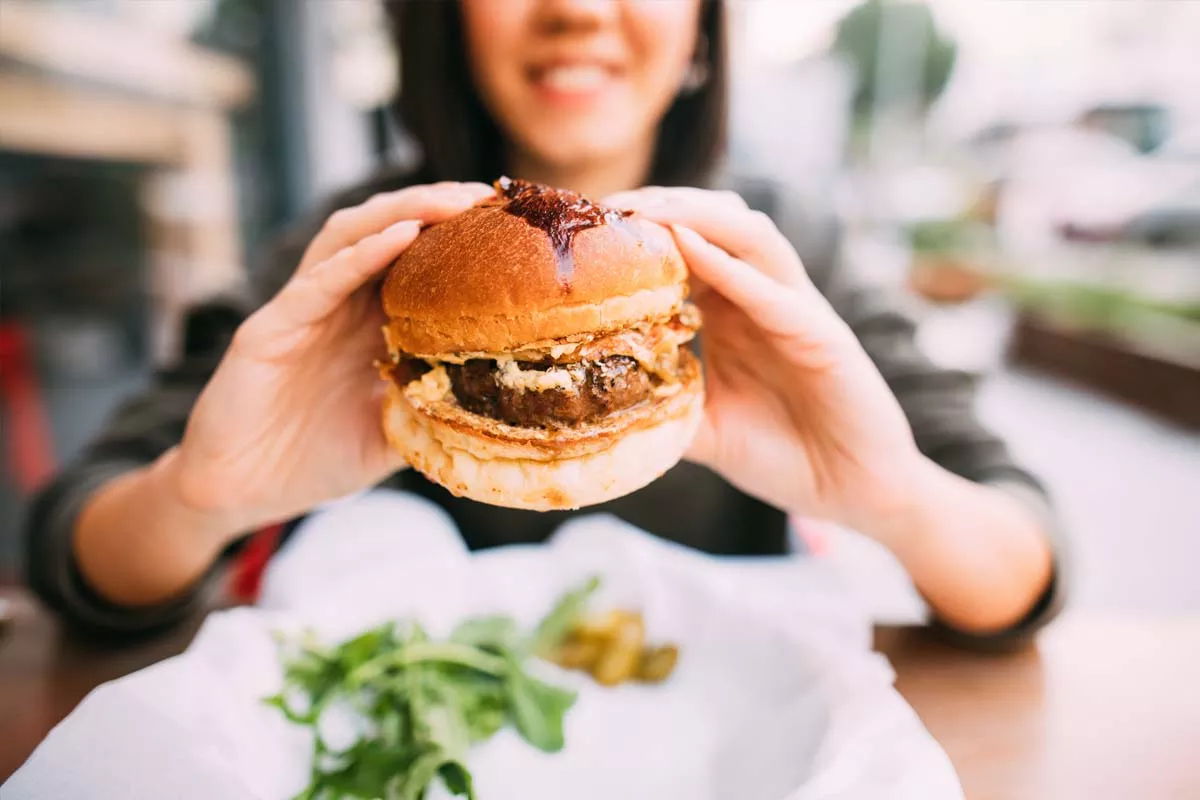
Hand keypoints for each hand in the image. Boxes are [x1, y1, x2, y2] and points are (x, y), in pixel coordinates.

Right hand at [172, 182, 494, 536]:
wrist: (240, 494)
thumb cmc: (312, 461)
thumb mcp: (391, 434)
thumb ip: (432, 411)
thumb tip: (499, 407)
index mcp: (367, 324)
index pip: (416, 262)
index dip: (458, 239)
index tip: (509, 225)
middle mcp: (336, 305)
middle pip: (386, 232)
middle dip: (435, 207)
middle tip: (487, 196)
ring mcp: (301, 311)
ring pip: (350, 238)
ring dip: (401, 213)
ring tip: (449, 201)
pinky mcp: (269, 328)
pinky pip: (317, 282)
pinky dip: (358, 256)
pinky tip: (398, 237)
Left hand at [603, 188, 923, 535]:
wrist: (853, 493)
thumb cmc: (784, 456)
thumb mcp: (705, 430)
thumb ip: (663, 408)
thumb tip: (596, 409)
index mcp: (735, 313)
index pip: (687, 248)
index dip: (641, 231)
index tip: (586, 229)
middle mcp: (765, 298)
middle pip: (716, 223)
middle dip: (660, 205)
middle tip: (604, 206)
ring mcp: (798, 311)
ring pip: (750, 235)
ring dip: (694, 215)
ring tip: (642, 211)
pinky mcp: (825, 337)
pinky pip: (774, 293)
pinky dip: (731, 267)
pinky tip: (689, 248)